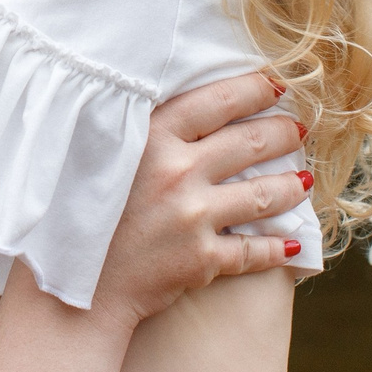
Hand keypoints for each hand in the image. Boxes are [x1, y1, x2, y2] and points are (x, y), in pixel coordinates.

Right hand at [87, 71, 308, 332]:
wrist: (67, 287)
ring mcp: (191, 217)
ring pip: (261, 194)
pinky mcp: (200, 259)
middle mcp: (176, 172)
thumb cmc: (72, 213)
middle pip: (249, 143)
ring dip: (290, 186)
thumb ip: (137, 131)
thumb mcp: (98, 154)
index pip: (216, 102)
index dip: (253, 89)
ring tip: (304, 183)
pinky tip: (293, 244)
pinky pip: (252, 251)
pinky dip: (276, 248)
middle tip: (299, 129)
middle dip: (282, 133)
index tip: (276, 84)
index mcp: (150, 138)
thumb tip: (179, 108)